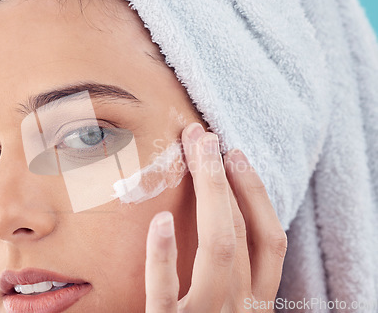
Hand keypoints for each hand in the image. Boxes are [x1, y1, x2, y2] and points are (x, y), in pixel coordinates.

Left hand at [145, 123, 286, 311]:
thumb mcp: (226, 307)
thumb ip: (228, 278)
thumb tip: (223, 218)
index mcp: (256, 302)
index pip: (271, 241)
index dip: (256, 193)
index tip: (236, 155)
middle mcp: (239, 308)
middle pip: (240, 232)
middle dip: (224, 177)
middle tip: (204, 136)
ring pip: (219, 249)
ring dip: (210, 191)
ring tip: (194, 149)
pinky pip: (165, 292)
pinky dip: (164, 255)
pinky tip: (161, 219)